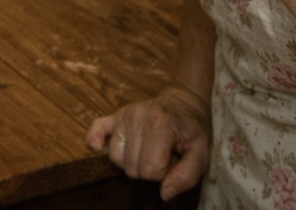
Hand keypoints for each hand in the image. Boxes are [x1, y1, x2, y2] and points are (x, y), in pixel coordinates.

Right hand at [85, 86, 210, 200]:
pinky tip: (96, 146)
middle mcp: (137, 117)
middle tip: (164, 156)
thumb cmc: (193, 130)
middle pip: (131, 167)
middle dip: (149, 170)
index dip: (164, 173)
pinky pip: (97, 128)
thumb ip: (186, 177)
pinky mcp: (116, 115)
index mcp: (160, 125)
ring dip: (131, 161)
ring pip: (116, 157)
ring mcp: (124, 115)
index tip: (175, 161)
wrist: (184, 103)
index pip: (150, 170)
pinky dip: (94, 138)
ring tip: (149, 149)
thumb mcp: (201, 154)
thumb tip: (164, 193)